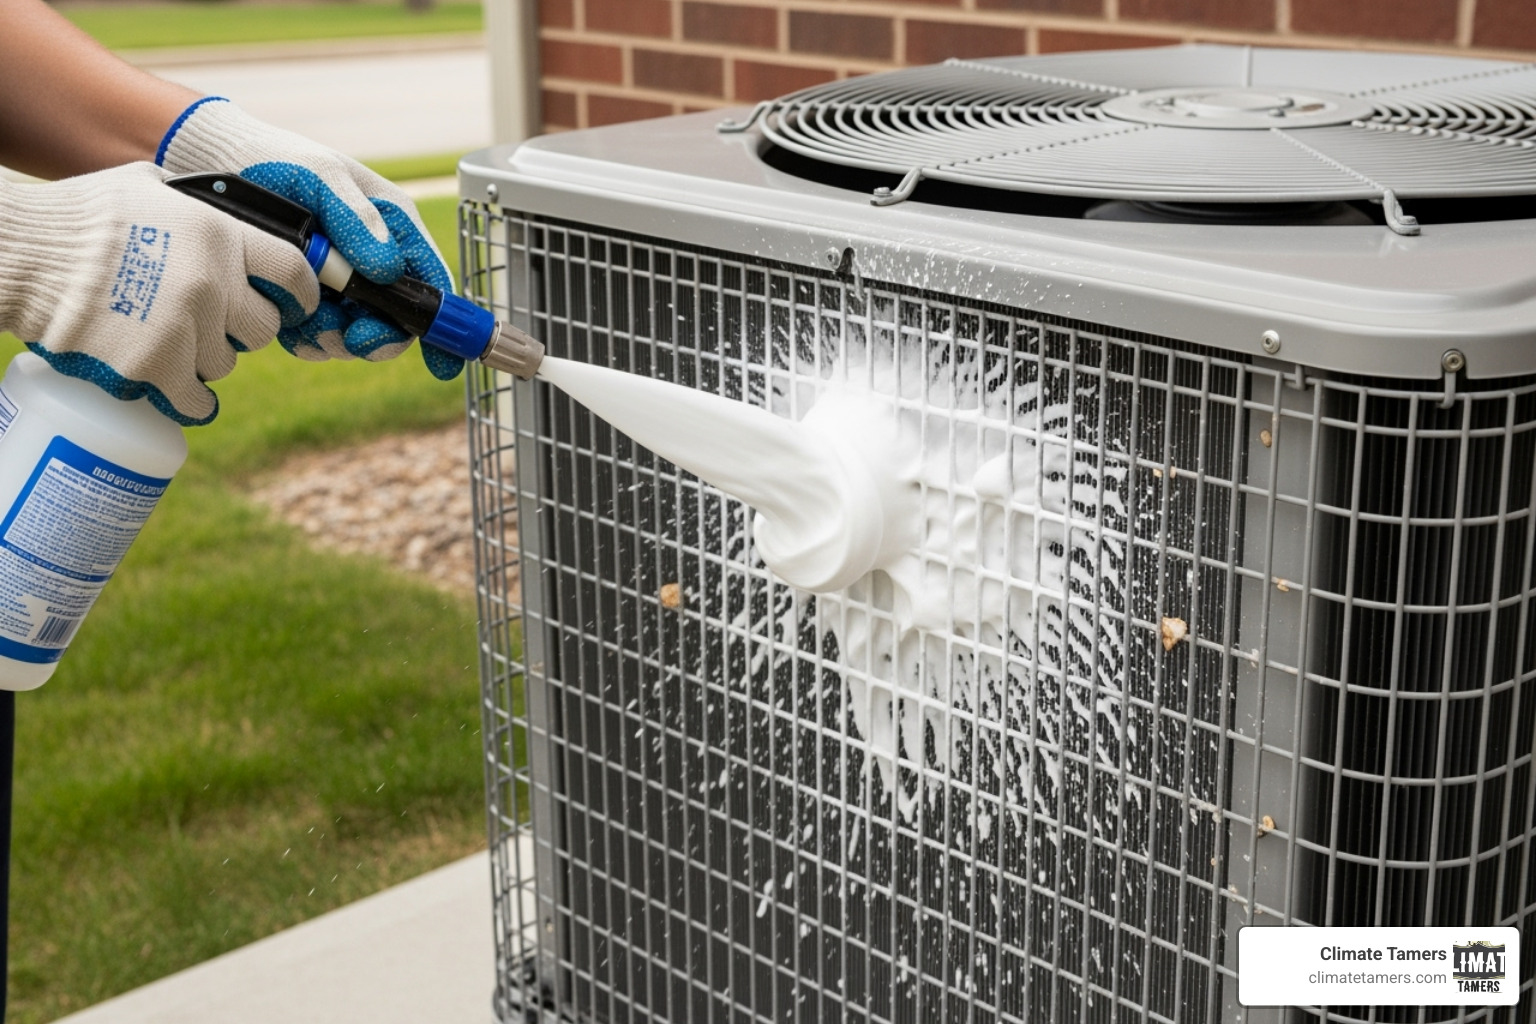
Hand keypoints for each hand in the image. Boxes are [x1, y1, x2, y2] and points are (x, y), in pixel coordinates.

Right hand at [0, 162, 318, 424]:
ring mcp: (186, 328)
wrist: (26, 254)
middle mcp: (213, 282)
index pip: (294, 272)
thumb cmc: (81, 217)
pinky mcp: (156, 366)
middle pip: (263, 328)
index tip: (295, 305)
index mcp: (220, 234)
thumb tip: (222, 210)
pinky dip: (190, 400)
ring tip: (169, 342)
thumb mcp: (149, 188)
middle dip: (242, 329)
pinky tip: (182, 394)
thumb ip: (197, 207)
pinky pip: (197, 398)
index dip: (300, 293)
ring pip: (226, 363)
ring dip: (205, 359)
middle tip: (213, 324)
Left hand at [156, 98, 461, 380]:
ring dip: (335, 339)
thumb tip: (388, 269)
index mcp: (393, 227)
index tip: (439, 363)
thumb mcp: (321, 177)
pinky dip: (307, 338)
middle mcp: (373, 259)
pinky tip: (290, 325)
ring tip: (308, 324)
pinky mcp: (307, 298)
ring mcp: (340, 283)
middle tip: (350, 338)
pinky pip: (318, 335)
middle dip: (376, 337)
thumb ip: (358, 219)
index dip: (441, 325)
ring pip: (355, 333)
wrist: (215, 166)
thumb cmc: (276, 158)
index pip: (431, 283)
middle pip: (396, 320)